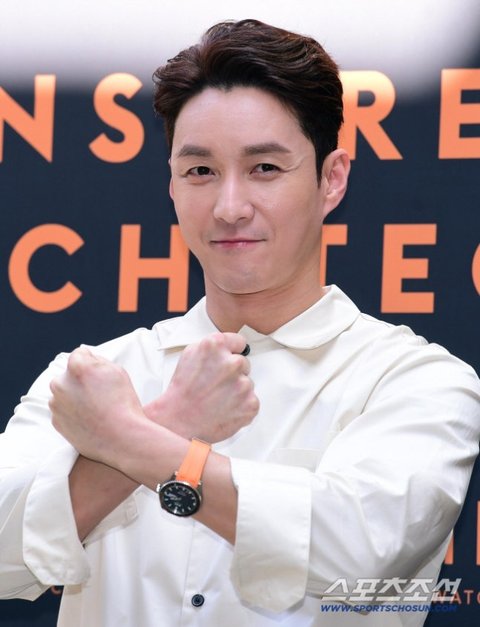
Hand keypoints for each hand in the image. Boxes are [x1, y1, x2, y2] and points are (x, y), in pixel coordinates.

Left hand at [49, 347, 146, 465]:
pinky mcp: (56, 421)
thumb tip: (86, 357)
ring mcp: (56, 404)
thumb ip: (97, 360)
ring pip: (64, 393)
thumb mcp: (117, 371)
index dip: (92, 362)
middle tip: (100, 393)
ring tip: (96, 407)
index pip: (79, 354)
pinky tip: (90, 418)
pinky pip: (63, 410)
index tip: (100, 374)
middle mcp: (61, 383)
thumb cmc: (123, 404)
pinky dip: (72, 412)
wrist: (122, 438)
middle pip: (69, 374)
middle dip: (80, 379)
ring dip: (75, 396)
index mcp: (77, 367)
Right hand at [146, 332, 258, 441]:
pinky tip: (225, 408)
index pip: (239, 342)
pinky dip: (241, 406)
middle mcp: (232, 363)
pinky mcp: (250, 403)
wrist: (179, 420)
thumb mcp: (189, 355)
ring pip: (247, 383)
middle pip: (243, 363)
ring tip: (217, 398)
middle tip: (216, 384)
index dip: (233, 351)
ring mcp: (243, 384)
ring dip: (236, 390)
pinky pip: (251, 400)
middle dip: (233, 372)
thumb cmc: (182, 390)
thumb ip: (212, 347)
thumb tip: (229, 346)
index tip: (228, 359)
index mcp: (216, 347)